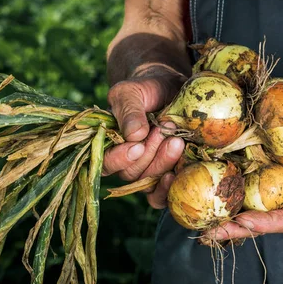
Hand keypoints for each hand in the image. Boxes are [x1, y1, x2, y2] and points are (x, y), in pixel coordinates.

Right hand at [102, 69, 185, 208]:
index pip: (106, 163)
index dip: (120, 159)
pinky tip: (176, 175)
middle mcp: (127, 163)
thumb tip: (133, 136)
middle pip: (131, 174)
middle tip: (164, 129)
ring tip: (176, 141)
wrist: (173, 89)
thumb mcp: (133, 91)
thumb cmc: (148, 89)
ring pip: (149, 183)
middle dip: (150, 154)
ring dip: (163, 164)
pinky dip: (168, 189)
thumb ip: (129, 109)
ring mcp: (148, 170)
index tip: (137, 145)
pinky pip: (163, 195)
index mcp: (110, 144)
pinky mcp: (168, 174)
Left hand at [205, 99, 282, 239]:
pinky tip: (198, 201)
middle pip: (260, 223)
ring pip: (245, 213)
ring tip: (200, 227)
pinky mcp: (255, 180)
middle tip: (212, 234)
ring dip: (222, 221)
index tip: (245, 221)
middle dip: (236, 230)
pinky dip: (219, 199)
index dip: (266, 223)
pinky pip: (237, 193)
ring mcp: (268, 191)